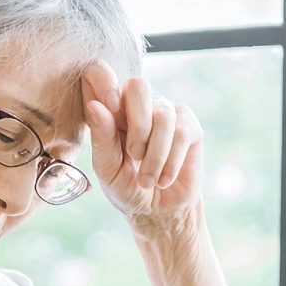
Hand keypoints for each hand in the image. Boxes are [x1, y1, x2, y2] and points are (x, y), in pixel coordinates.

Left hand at [82, 61, 203, 231]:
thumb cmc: (127, 188)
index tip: (110, 108)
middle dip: (137, 125)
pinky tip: (164, 178)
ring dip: (155, 156)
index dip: (104, 81)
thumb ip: (101, 138)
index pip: (99, 73)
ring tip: (148, 180)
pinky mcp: (189, 124)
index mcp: (109, 110)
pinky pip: (182, 132)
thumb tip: (96, 106)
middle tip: (134, 155)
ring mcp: (165, 111)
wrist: (158, 211)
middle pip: (138, 85)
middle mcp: (136, 105)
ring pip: (163, 116)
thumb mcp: (108, 169)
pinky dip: (171, 161)